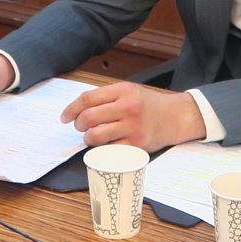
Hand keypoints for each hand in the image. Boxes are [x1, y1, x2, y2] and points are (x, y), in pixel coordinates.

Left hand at [60, 82, 205, 151]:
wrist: (176, 117)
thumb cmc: (149, 104)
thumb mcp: (130, 91)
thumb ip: (106, 97)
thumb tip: (78, 109)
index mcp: (123, 90)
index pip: (88, 99)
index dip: (71, 109)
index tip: (64, 117)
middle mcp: (128, 107)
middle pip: (88, 117)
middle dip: (79, 125)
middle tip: (81, 127)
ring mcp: (132, 127)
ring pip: (95, 136)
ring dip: (88, 139)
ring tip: (93, 137)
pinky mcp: (136, 145)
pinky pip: (108, 150)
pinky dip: (102, 150)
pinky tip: (105, 146)